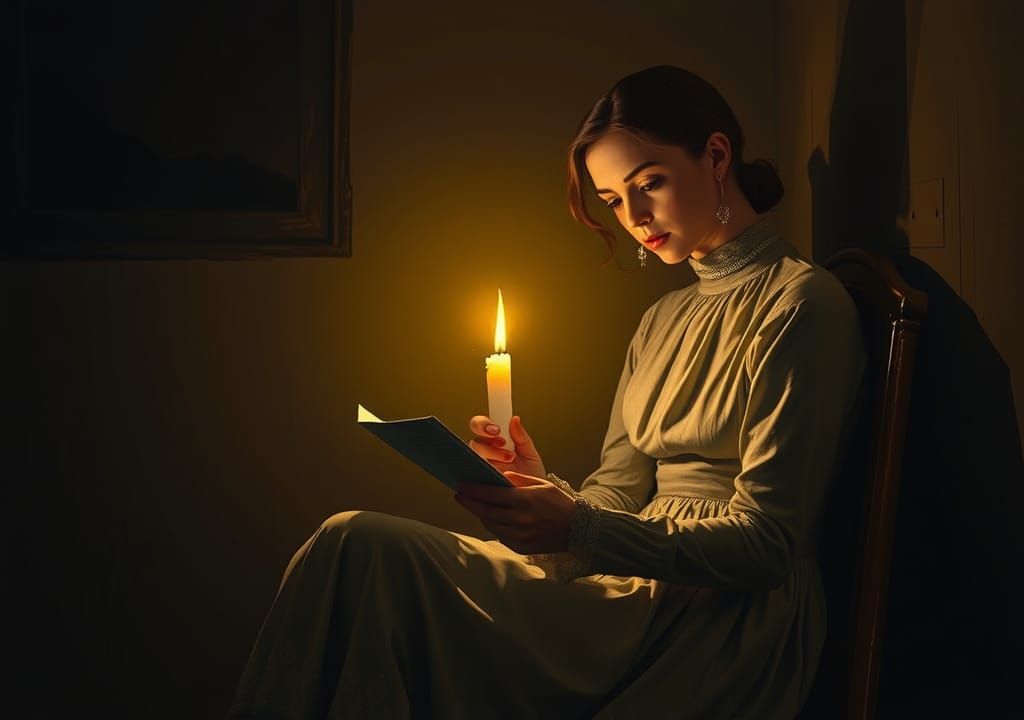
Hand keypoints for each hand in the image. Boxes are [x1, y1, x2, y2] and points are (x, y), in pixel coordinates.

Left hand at [454, 471, 574, 553]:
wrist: (579, 530)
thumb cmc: (560, 503)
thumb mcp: (543, 485)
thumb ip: (521, 480)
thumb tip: (501, 477)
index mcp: (525, 500)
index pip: (491, 495)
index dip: (474, 490)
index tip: (461, 486)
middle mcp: (520, 519)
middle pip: (486, 511)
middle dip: (469, 503)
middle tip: (459, 496)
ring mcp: (520, 536)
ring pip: (491, 525)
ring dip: (480, 515)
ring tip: (475, 506)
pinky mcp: (521, 547)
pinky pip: (500, 536)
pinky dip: (493, 526)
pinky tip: (491, 519)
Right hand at [467, 415, 545, 479]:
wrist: (532, 500)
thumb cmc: (530, 475)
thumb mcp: (530, 455)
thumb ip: (522, 438)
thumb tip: (514, 419)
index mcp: (496, 440)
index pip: (483, 425)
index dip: (485, 424)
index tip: (497, 429)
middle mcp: (486, 451)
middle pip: (474, 435)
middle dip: (484, 434)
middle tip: (501, 441)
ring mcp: (480, 465)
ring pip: (472, 451)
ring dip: (490, 453)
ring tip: (508, 460)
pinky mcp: (477, 481)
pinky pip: (470, 472)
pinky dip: (478, 469)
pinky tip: (493, 472)